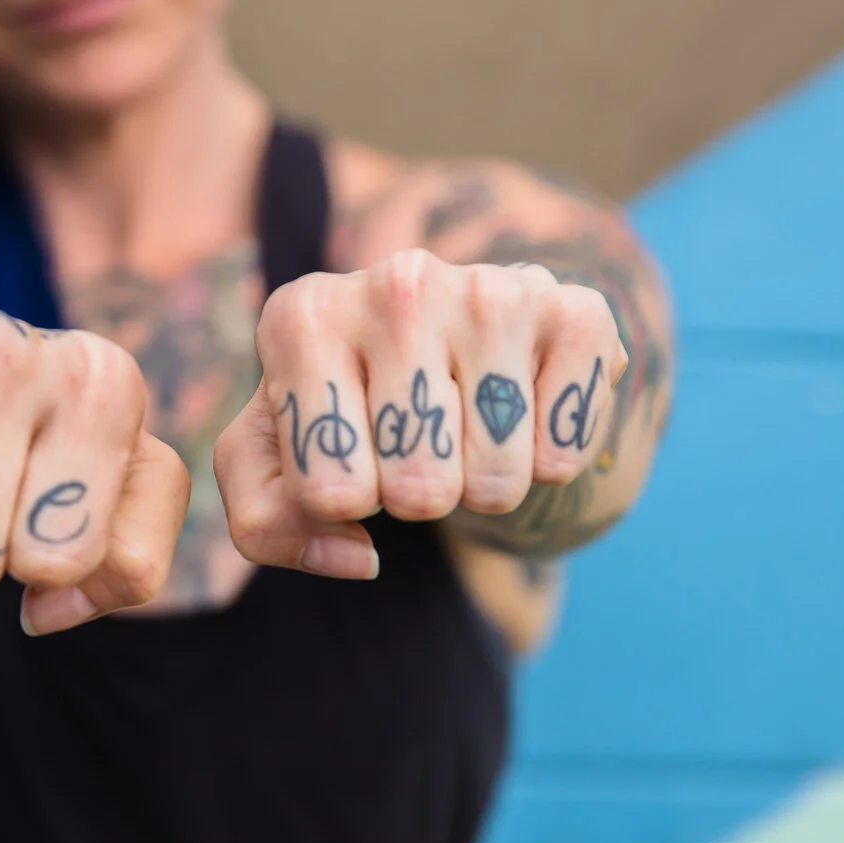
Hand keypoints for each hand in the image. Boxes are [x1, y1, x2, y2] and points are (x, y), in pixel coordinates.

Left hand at [214, 251, 626, 576]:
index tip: (347, 455)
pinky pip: (562, 458)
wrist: (454, 345)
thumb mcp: (273, 465)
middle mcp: (395, 284)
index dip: (343, 504)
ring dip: (482, 485)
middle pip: (416, 490)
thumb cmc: (347, 414)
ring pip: (494, 481)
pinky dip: (546, 465)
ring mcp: (490, 289)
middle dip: (417, 497)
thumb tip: (359, 558)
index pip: (327, 491)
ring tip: (466, 428)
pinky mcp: (576, 310)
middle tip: (416, 446)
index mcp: (303, 317)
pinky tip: (523, 411)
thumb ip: (267, 525)